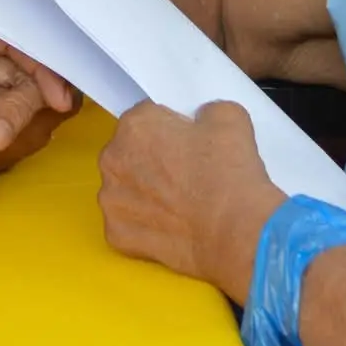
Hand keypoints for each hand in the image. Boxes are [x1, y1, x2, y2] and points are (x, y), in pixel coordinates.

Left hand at [98, 101, 284, 301]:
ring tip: (181, 203)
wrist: (235, 233)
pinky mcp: (117, 234)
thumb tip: (201, 121)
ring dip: (146, 193)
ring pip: (126, 189)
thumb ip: (206, 111)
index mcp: (134, 126)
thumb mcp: (230, 118)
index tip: (187, 144)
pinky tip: (172, 226)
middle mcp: (113, 160)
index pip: (147, 117)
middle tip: (185, 174)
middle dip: (152, 160)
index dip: (170, 129)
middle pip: (130, 152)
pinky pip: (128, 223)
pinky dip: (146, 226)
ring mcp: (111, 200)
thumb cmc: (229, 175)